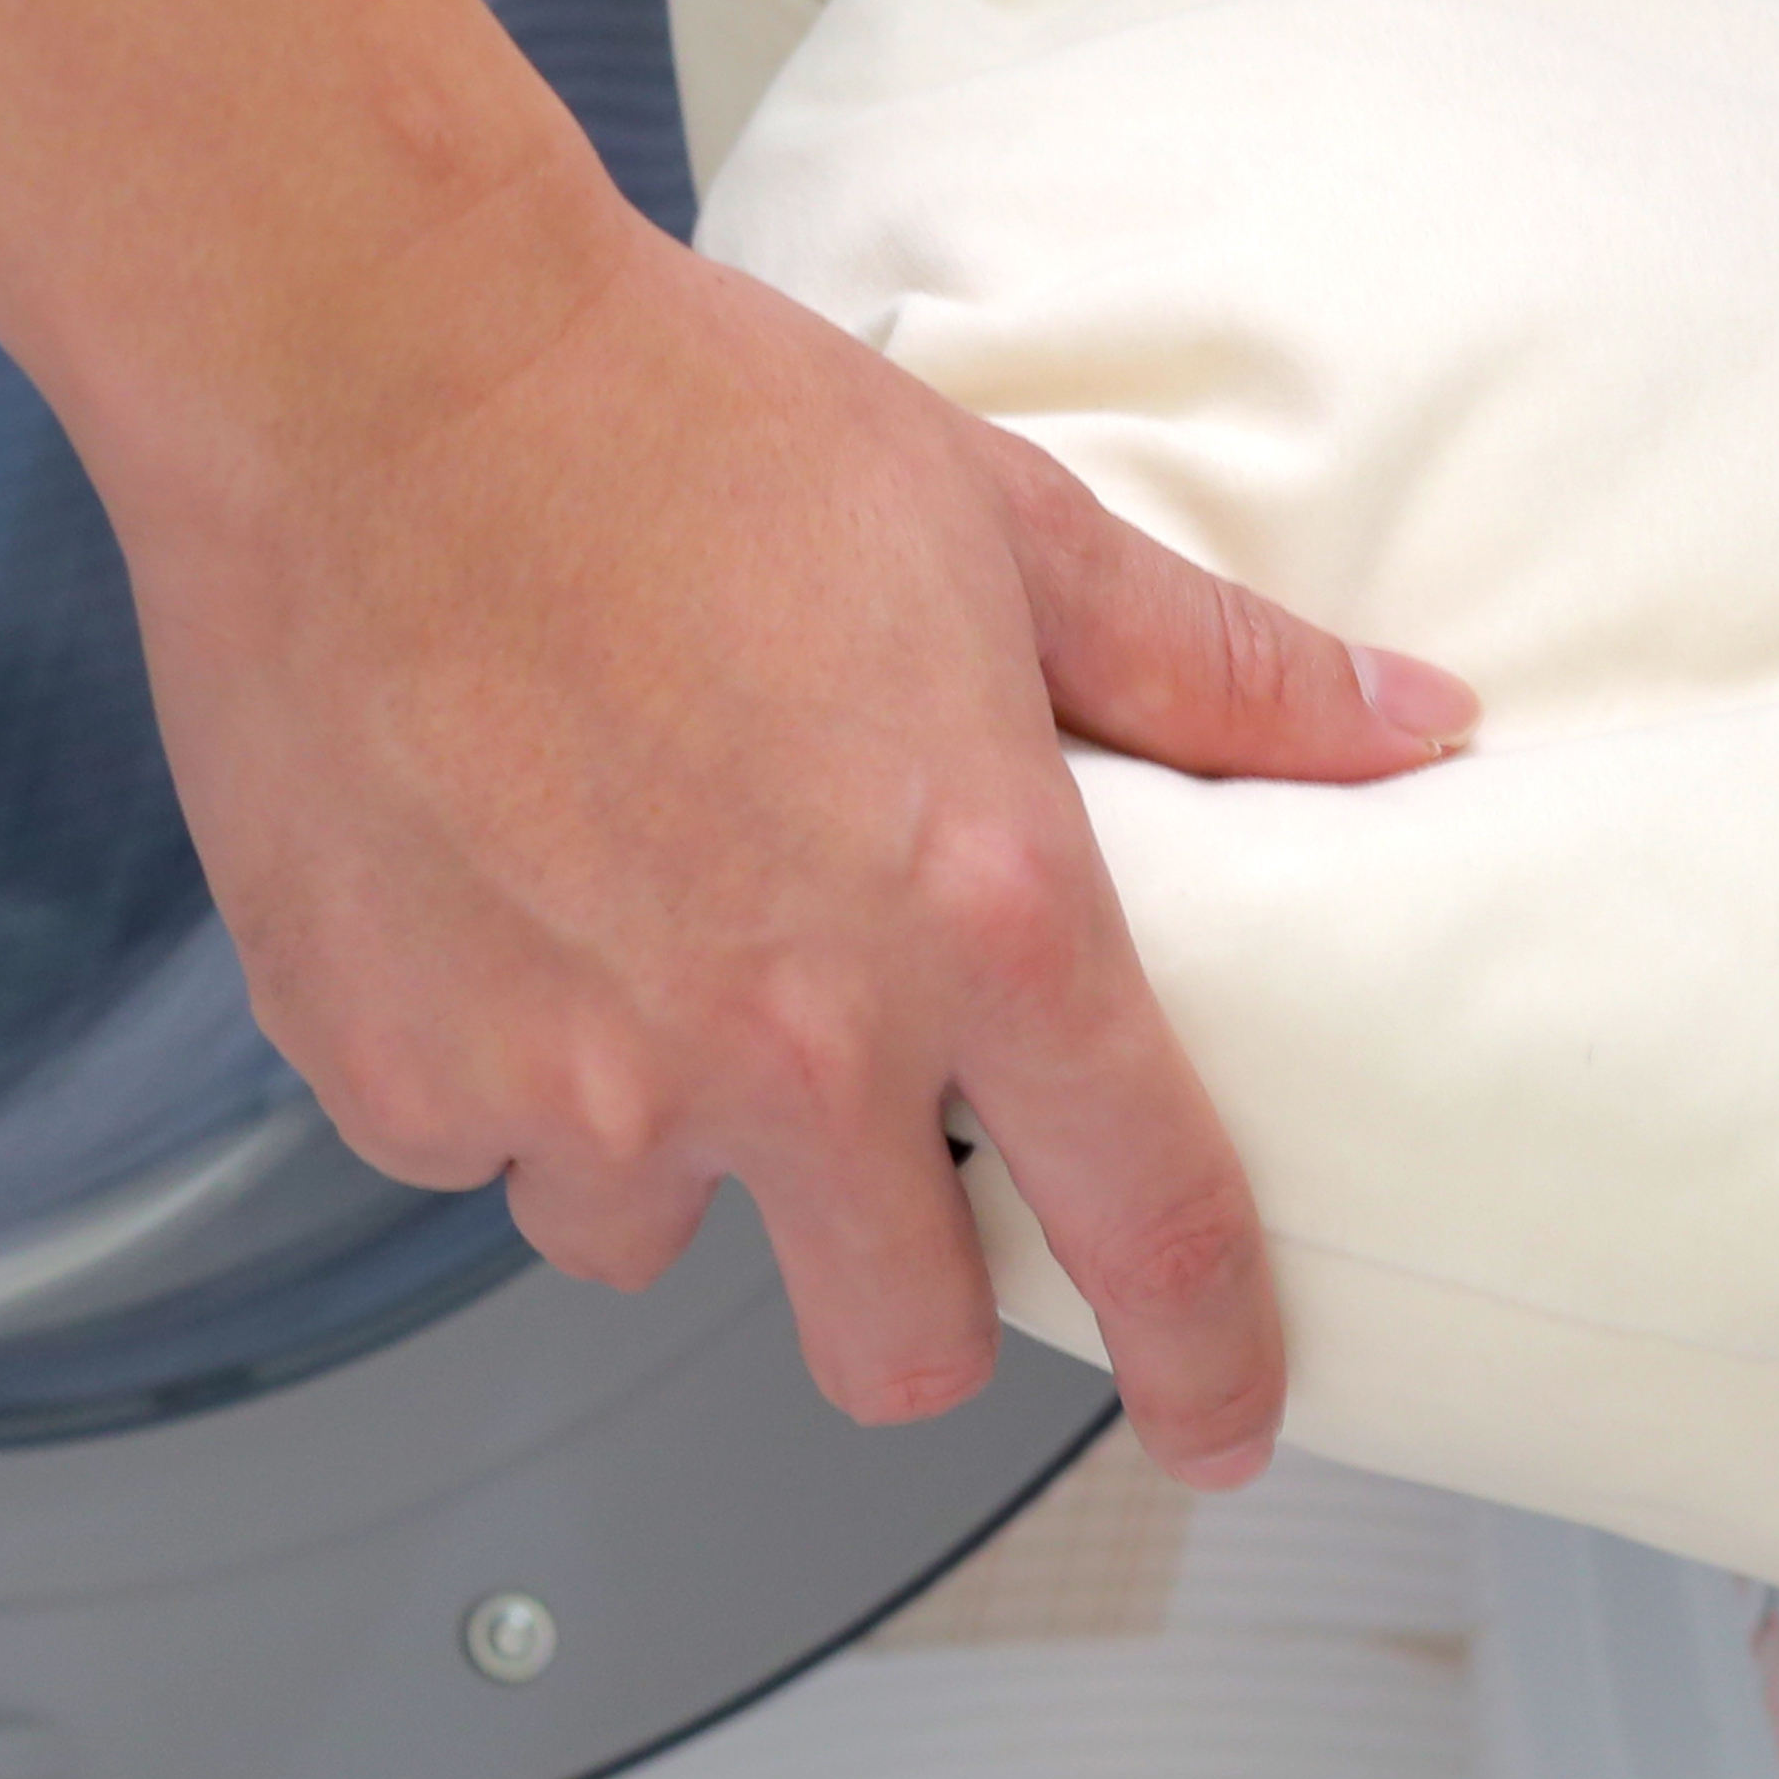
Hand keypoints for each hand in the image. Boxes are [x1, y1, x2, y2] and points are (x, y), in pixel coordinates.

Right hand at [103, 191, 1472, 1483]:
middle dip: (898, 1291)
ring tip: (622, 940)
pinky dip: (481, 1058)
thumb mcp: (993, 522)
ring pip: (641, 1233)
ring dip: (658, 1140)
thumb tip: (1409, 726)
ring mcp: (572, 1077)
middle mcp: (784, 1040)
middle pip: (889, 1344)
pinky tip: (478, 891)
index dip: (1210, 1356)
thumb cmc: (669, 421)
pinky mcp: (387, 1066)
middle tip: (863, 1163)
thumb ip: (1209, 668)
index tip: (1219, 1412)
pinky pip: (464, 1138)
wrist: (369, 366)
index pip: (1151, 1222)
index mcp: (975, 913)